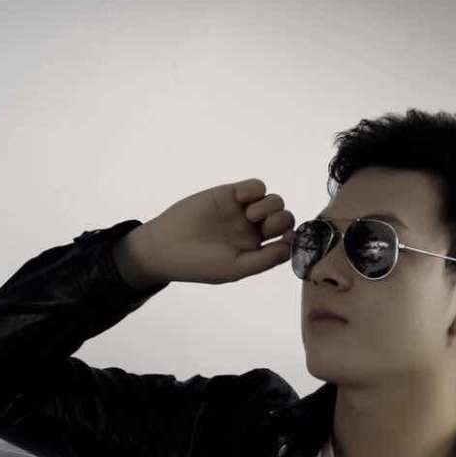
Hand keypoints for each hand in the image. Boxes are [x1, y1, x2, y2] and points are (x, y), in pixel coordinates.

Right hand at [139, 178, 294, 284]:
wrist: (163, 246)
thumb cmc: (198, 264)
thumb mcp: (234, 269)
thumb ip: (264, 260)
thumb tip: (290, 247)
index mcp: (255, 252)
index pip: (286, 242)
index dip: (292, 239)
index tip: (283, 240)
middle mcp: (252, 231)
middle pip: (284, 220)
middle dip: (281, 221)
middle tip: (264, 226)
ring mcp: (241, 212)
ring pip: (274, 201)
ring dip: (271, 206)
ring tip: (250, 215)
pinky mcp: (228, 195)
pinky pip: (255, 186)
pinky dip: (255, 190)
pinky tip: (241, 198)